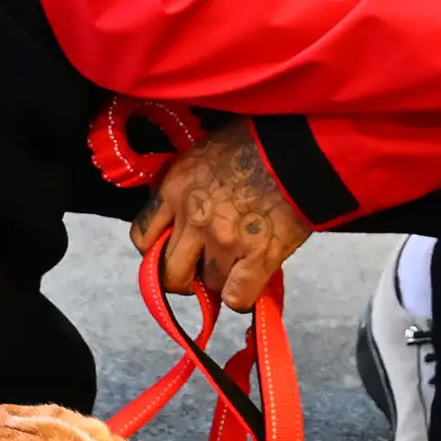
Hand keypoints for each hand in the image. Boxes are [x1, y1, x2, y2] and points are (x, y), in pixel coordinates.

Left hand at [136, 118, 311, 312]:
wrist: (299, 147)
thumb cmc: (255, 142)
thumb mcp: (203, 152)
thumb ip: (185, 185)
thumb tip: (178, 210)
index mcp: (175, 189)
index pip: (142, 237)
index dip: (157, 250)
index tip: (172, 250)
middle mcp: (193, 218)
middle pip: (170, 274)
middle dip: (185, 277)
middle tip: (202, 270)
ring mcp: (224, 240)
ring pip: (209, 286)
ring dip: (222, 280)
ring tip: (239, 263)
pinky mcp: (257, 256)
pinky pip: (237, 298)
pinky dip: (243, 295)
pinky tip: (252, 280)